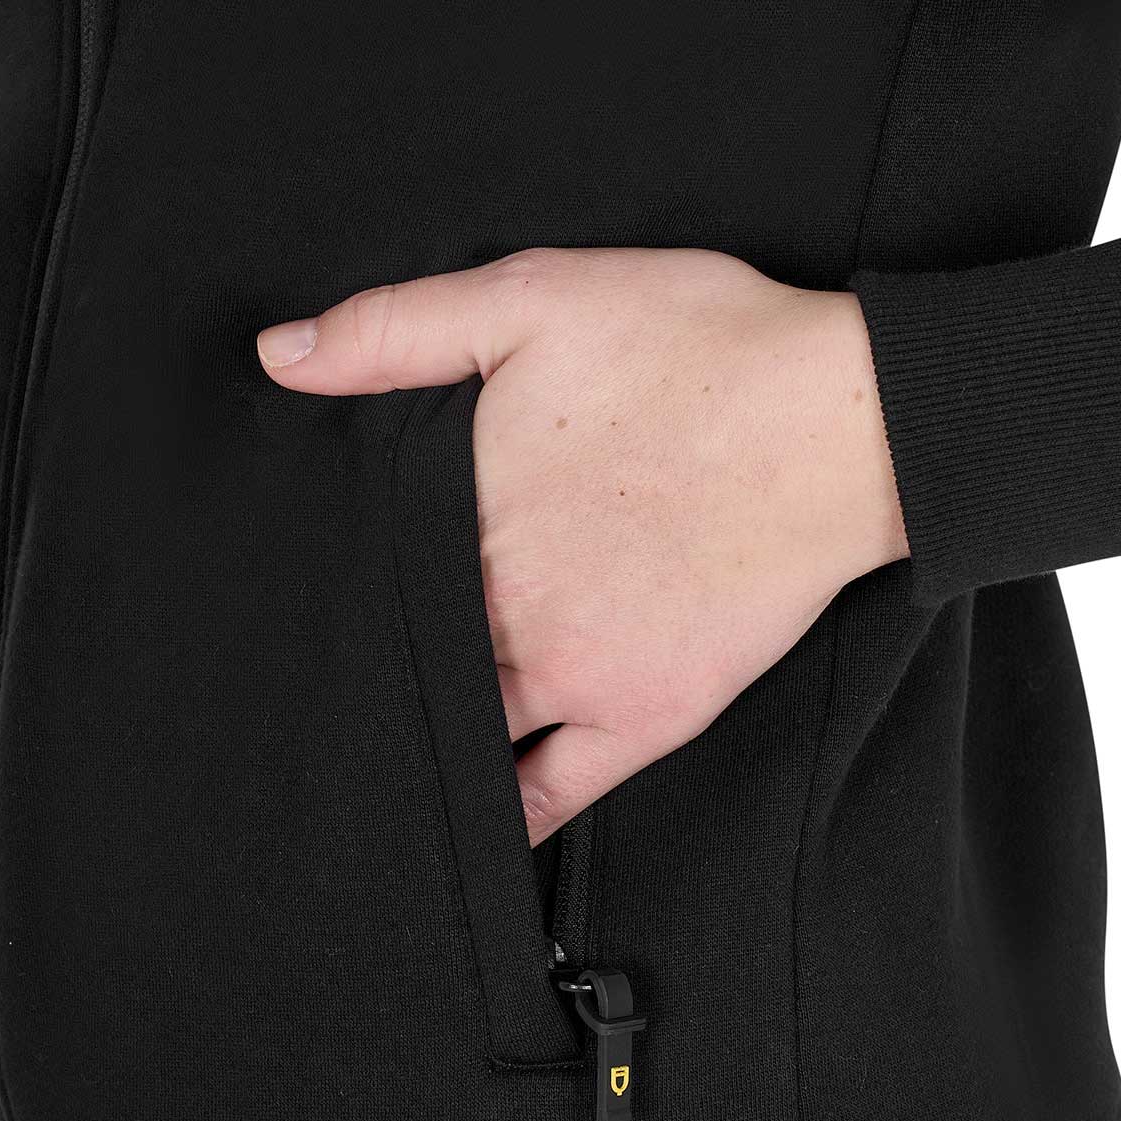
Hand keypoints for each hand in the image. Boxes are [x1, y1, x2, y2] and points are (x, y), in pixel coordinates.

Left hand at [258, 248, 906, 842]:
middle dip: (363, 666)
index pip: (359, 574)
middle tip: (313, 689)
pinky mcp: (648, 715)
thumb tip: (278, 357)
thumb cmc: (702, 349)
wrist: (842, 422)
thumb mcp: (534, 295)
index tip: (290, 600)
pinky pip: (551, 795)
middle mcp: (504, 608)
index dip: (325, 589)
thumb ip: (396, 329)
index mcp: (464, 511)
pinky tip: (463, 825)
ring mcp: (574, 673)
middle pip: (401, 658)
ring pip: (461, 730)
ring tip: (373, 751)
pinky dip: (501, 819)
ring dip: (417, 737)